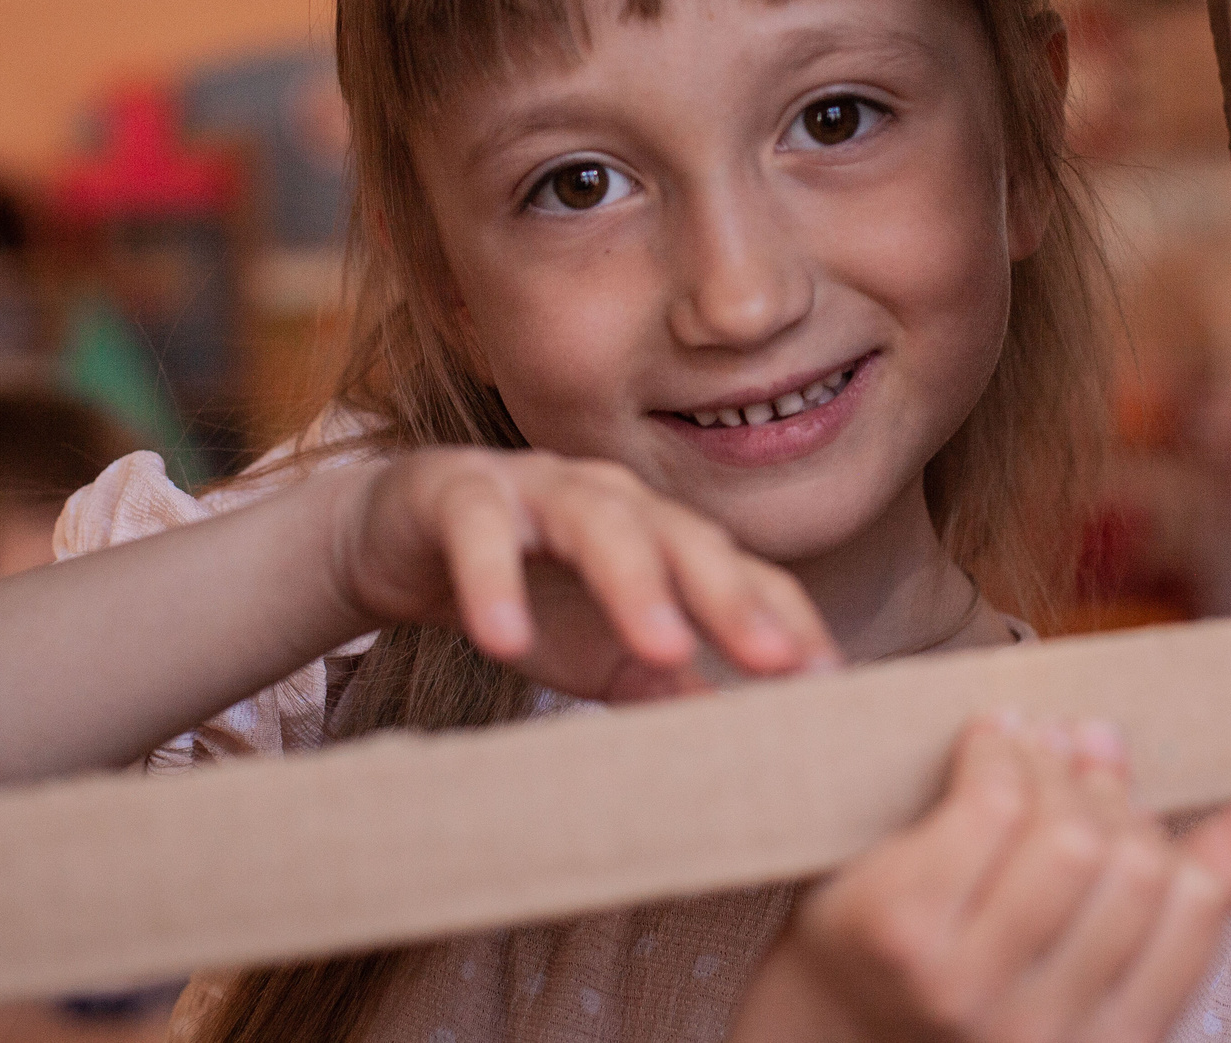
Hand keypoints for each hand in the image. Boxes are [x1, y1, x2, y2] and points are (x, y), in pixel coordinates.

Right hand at [330, 446, 839, 700]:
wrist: (401, 544)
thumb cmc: (526, 597)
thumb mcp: (603, 656)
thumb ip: (669, 685)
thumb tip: (743, 741)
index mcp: (661, 536)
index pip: (740, 571)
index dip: (786, 621)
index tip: (829, 684)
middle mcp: (614, 500)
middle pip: (685, 536)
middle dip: (731, 598)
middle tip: (772, 663)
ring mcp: (538, 487)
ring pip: (599, 522)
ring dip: (634, 583)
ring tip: (662, 649)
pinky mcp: (460, 491)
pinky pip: (483, 529)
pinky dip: (496, 580)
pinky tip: (505, 639)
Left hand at [732, 715, 1230, 1042]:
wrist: (815, 1025)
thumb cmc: (969, 973)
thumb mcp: (1093, 949)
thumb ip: (1221, 873)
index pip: (1191, 904)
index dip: (1155, 823)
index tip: (1115, 770)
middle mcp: (1045, 1039)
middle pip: (1131, 858)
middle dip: (1100, 785)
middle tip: (1071, 746)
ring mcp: (972, 992)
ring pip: (1067, 828)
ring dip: (1048, 762)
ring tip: (1026, 745)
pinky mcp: (901, 933)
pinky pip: (989, 803)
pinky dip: (994, 752)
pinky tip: (980, 746)